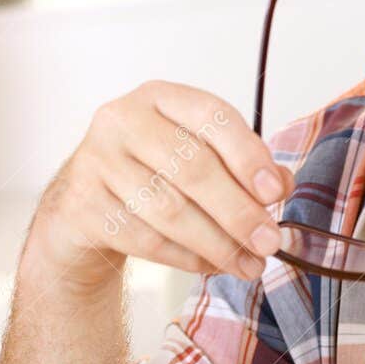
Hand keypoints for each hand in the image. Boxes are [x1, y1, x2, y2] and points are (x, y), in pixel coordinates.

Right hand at [26, 82, 292, 289]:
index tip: (276, 193)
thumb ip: (241, 166)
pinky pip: (146, 239)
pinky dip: (186, 258)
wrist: (83, 205)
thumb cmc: (149, 174)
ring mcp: (97, 161)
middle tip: (269, 242)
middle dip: (239, 212)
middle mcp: (123, 120)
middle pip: (193, 168)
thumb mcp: (195, 156)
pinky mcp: (84, 205)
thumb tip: (281, 185)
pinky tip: (211, 266)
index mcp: (160, 97)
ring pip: (170, 210)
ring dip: (218, 244)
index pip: (213, 117)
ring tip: (249, 265)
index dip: (248, 156)